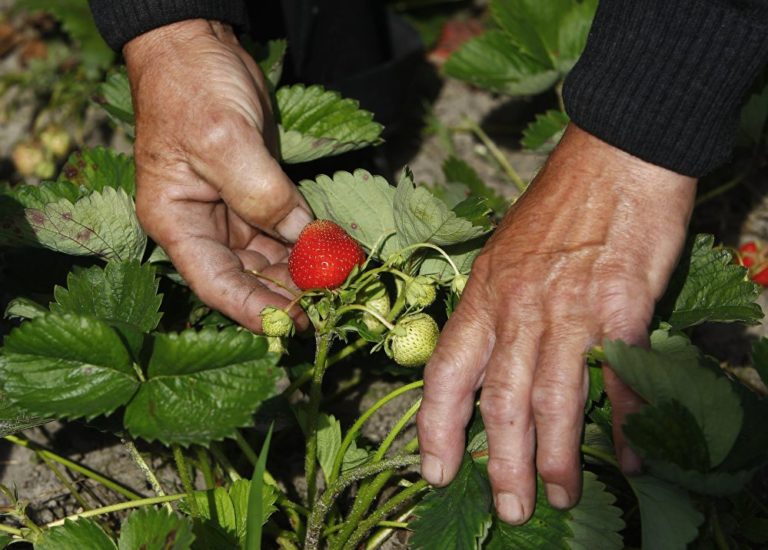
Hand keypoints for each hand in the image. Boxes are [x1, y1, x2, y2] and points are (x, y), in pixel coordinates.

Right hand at [124, 19, 311, 331]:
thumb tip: (304, 240)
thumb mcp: (225, 140)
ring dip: (304, 273)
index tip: (294, 324)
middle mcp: (204, 226)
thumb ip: (261, 193)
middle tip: (331, 306)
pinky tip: (337, 254)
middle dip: (288, 294)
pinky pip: (287, 231)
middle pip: (248, 277)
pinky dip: (310, 244)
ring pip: (272, 259)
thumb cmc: (193, 91)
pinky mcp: (259, 195)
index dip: (254, 310)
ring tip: (341, 285)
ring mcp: (233, 213)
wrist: (199, 47)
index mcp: (177, 223)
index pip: (216, 283)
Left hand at [417, 124, 695, 523]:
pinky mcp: (621, 305)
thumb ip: (495, 309)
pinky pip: (618, 378)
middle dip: (501, 464)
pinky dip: (621, 423)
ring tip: (560, 495)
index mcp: (482, 296)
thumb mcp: (502, 253)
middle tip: (509, 508)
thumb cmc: (557, 206)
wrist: (614, 157)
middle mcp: (517, 309)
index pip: (446, 374)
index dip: (436, 428)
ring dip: (556, 458)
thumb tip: (493, 362)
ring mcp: (569, 309)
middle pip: (501, 403)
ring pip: (554, 401)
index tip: (435, 471)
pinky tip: (625, 455)